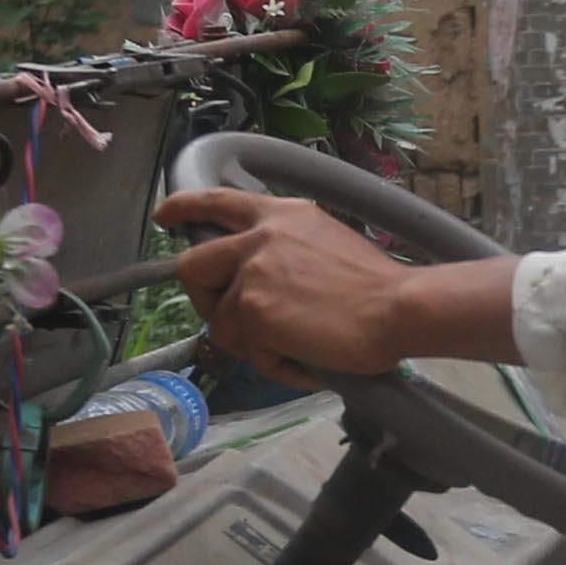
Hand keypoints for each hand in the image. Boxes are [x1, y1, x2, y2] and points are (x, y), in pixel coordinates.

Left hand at [157, 186, 416, 386]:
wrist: (399, 307)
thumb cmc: (378, 286)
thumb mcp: (324, 241)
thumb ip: (285, 249)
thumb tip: (260, 283)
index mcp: (280, 214)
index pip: (217, 200)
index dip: (184, 208)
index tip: (166, 216)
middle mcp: (259, 236)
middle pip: (193, 265)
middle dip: (205, 299)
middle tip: (231, 318)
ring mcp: (252, 274)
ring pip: (223, 323)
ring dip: (255, 344)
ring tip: (297, 348)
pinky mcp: (253, 312)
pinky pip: (247, 352)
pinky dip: (275, 365)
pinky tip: (306, 361)